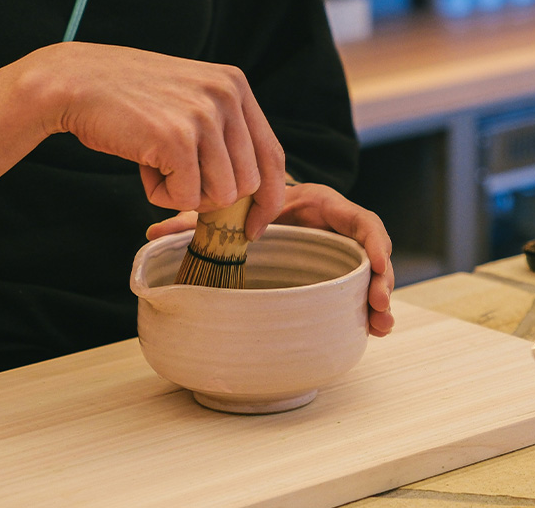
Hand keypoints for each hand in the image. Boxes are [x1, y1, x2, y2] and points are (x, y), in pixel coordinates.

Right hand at [29, 42, 285, 232]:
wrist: (74, 83)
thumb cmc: (125, 98)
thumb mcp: (187, 97)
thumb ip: (220, 129)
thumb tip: (245, 189)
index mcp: (235, 85)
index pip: (272, 155)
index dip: (268, 199)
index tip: (253, 226)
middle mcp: (227, 95)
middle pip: (248, 183)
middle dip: (212, 197)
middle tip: (176, 180)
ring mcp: (203, 116)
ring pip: (220, 195)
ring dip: (183, 194)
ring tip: (154, 164)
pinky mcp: (177, 139)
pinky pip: (184, 199)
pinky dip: (159, 195)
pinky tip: (142, 166)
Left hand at [146, 183, 394, 336]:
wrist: (252, 209)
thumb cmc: (242, 206)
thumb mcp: (226, 212)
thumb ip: (194, 221)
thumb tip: (152, 235)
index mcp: (315, 203)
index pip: (356, 216)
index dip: (371, 241)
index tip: (376, 266)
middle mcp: (333, 225)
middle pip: (371, 248)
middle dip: (381, 278)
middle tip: (380, 307)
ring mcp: (337, 248)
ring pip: (368, 271)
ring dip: (378, 298)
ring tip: (381, 327)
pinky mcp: (334, 268)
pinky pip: (356, 284)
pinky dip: (365, 306)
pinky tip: (371, 331)